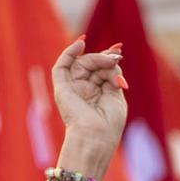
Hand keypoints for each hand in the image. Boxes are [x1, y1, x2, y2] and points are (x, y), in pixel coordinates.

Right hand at [51, 38, 125, 173]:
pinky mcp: (61, 89)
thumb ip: (112, 74)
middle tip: (117, 57)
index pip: (100, 70)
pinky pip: (61, 66)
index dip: (108, 59)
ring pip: (81, 63)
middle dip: (104, 58)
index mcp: (97, 94)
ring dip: (96, 58)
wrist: (95, 137)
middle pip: (92, 64)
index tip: (119, 51)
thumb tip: (113, 57)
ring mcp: (72, 89)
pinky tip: (81, 43)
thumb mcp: (116, 94)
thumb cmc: (109, 123)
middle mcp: (83, 90)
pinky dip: (69, 52)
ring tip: (108, 60)